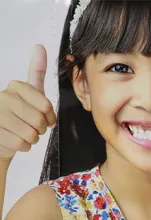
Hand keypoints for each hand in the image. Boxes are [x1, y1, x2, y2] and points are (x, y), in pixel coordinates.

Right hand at [0, 44, 55, 161]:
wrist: (1, 137)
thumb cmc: (19, 115)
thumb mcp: (30, 93)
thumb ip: (36, 72)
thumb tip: (40, 46)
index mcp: (15, 87)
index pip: (46, 105)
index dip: (50, 117)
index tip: (45, 118)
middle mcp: (3, 96)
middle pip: (39, 120)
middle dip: (40, 130)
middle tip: (33, 128)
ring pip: (30, 133)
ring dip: (32, 139)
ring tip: (23, 134)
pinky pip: (21, 144)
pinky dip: (24, 146)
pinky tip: (16, 141)